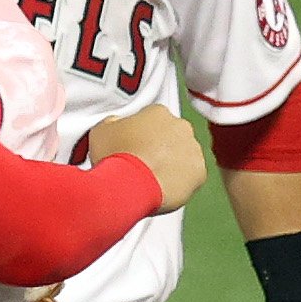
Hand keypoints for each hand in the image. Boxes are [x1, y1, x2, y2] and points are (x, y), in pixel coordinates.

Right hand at [89, 105, 206, 213]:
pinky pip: (191, 176)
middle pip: (172, 135)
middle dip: (161, 147)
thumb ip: (114, 122)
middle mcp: (181, 126)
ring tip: (152, 179)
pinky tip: (163, 188)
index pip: (152, 119)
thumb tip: (118, 124)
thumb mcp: (101, 130)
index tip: (133, 146)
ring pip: (184, 155)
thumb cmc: (114, 157)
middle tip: (143, 163)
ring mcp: (193, 150)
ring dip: (172, 164)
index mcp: (158, 112)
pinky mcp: (199, 173)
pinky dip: (181, 182)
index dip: (142, 133)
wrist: (128, 187)